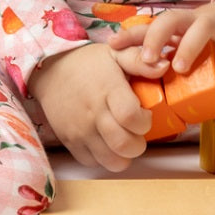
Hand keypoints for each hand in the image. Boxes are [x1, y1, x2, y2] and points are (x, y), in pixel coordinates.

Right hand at [30, 43, 168, 170]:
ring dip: (123, 155)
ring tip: (124, 139)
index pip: (131, 117)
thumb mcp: (115, 52)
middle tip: (137, 131)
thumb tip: (165, 66)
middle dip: (139, 144)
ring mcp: (80, 131)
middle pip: (124, 145)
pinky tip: (107, 142)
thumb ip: (139, 60)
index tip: (145, 114)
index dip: (145, 122)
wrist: (50, 71)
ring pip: (110, 161)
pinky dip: (104, 158)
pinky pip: (92, 163)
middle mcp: (93, 114)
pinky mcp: (69, 142)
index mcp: (108, 90)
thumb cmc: (88, 62)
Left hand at [108, 0, 214, 94]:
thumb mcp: (187, 41)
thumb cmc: (209, 35)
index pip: (151, 25)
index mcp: (180, 25)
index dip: (131, 34)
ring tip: (179, 68)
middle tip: (147, 59)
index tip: (111, 45)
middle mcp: (197, 21)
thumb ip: (169, 59)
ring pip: (204, 28)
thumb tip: (139, 91)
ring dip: (189, 46)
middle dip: (156, 36)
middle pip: (172, 19)